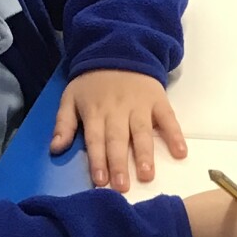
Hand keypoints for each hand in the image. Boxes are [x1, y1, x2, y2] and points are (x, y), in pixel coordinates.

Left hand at [50, 71, 187, 190]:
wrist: (119, 49)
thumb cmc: (93, 82)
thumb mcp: (71, 97)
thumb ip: (63, 124)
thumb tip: (55, 149)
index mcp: (95, 112)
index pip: (95, 140)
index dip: (97, 161)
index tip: (100, 181)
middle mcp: (117, 110)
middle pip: (118, 140)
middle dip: (119, 163)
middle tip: (122, 187)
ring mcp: (140, 106)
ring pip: (142, 132)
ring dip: (145, 154)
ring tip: (148, 174)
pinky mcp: (158, 101)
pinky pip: (168, 119)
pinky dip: (175, 134)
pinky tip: (180, 152)